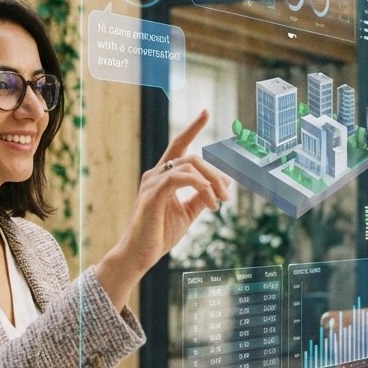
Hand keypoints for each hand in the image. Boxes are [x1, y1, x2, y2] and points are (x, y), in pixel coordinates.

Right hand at [95, 110, 228, 308]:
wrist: (139, 255)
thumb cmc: (159, 234)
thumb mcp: (186, 213)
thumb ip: (201, 196)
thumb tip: (222, 182)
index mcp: (162, 176)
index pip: (178, 145)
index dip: (192, 128)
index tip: (206, 111)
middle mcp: (155, 175)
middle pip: (192, 157)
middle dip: (216, 172)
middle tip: (228, 195)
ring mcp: (152, 183)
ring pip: (189, 165)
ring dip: (212, 182)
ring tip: (220, 202)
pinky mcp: (153, 195)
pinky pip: (181, 178)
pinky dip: (201, 186)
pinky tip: (211, 202)